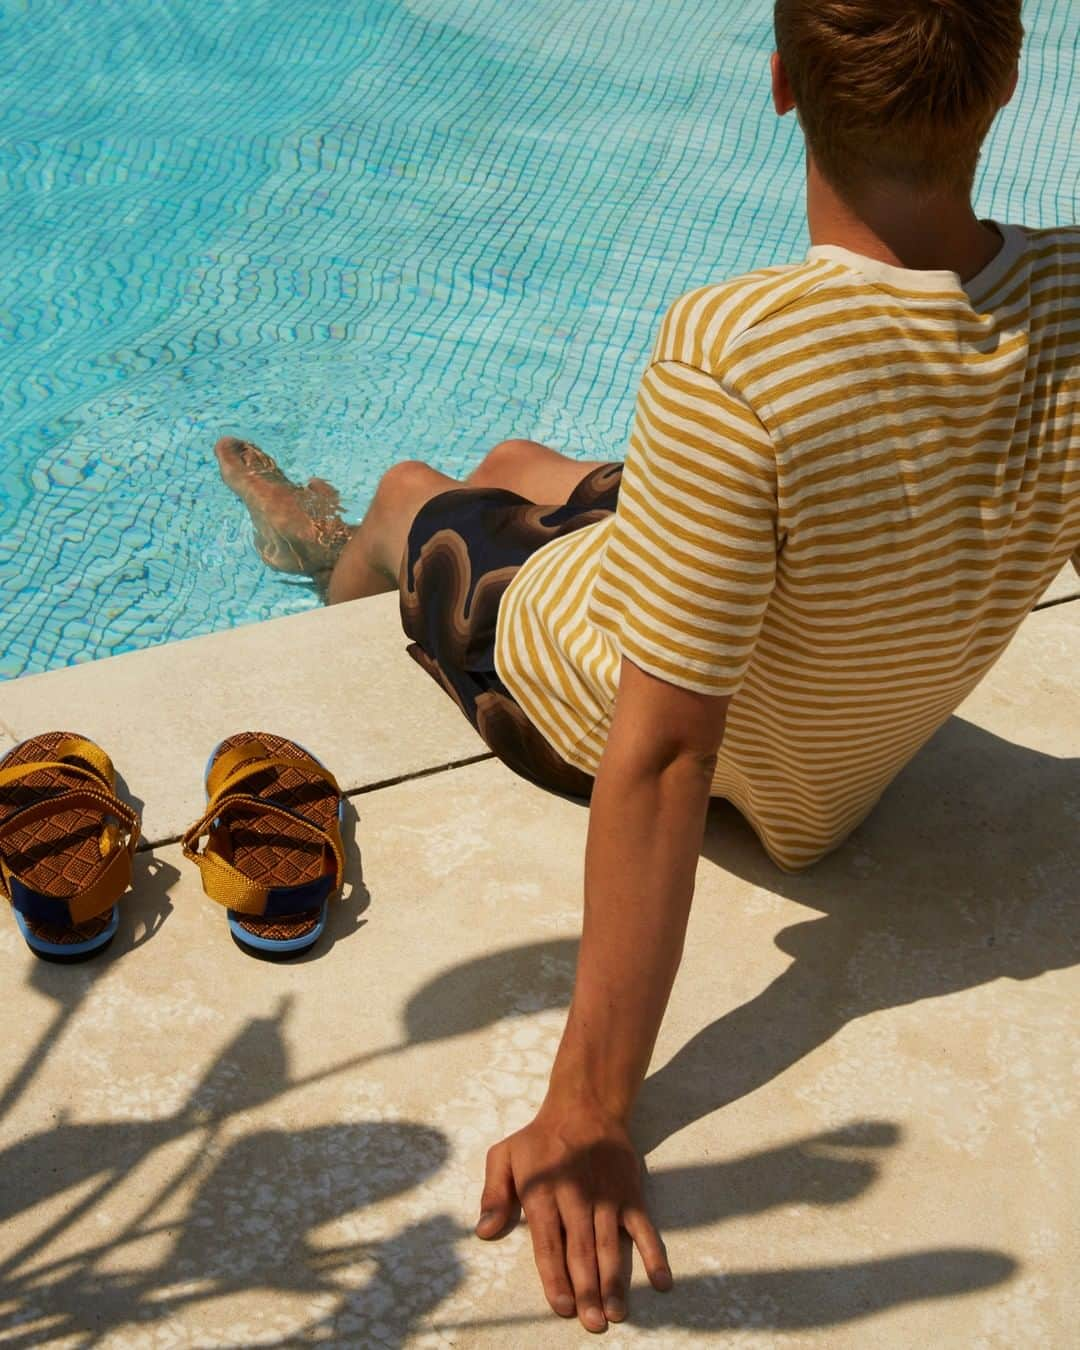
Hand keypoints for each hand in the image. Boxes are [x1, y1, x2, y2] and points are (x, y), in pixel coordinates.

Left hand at [475, 1095, 671, 1331]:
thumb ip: (493, 1194)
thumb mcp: (505, 1155)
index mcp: (544, 1191)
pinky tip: (661, 1282)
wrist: (586, 1105)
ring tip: (617, 1313)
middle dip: (587, 1288)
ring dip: (615, 1281)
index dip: (555, 1275)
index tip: (561, 1307)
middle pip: (581, 1249)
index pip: (548, 1241)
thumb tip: (484, 1232)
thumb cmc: (540, 1139)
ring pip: (611, 1244)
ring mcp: (607, 1195)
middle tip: (593, 1323)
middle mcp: (577, 1195)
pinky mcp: (630, 1193)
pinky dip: (654, 1254)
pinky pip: (644, 1227)